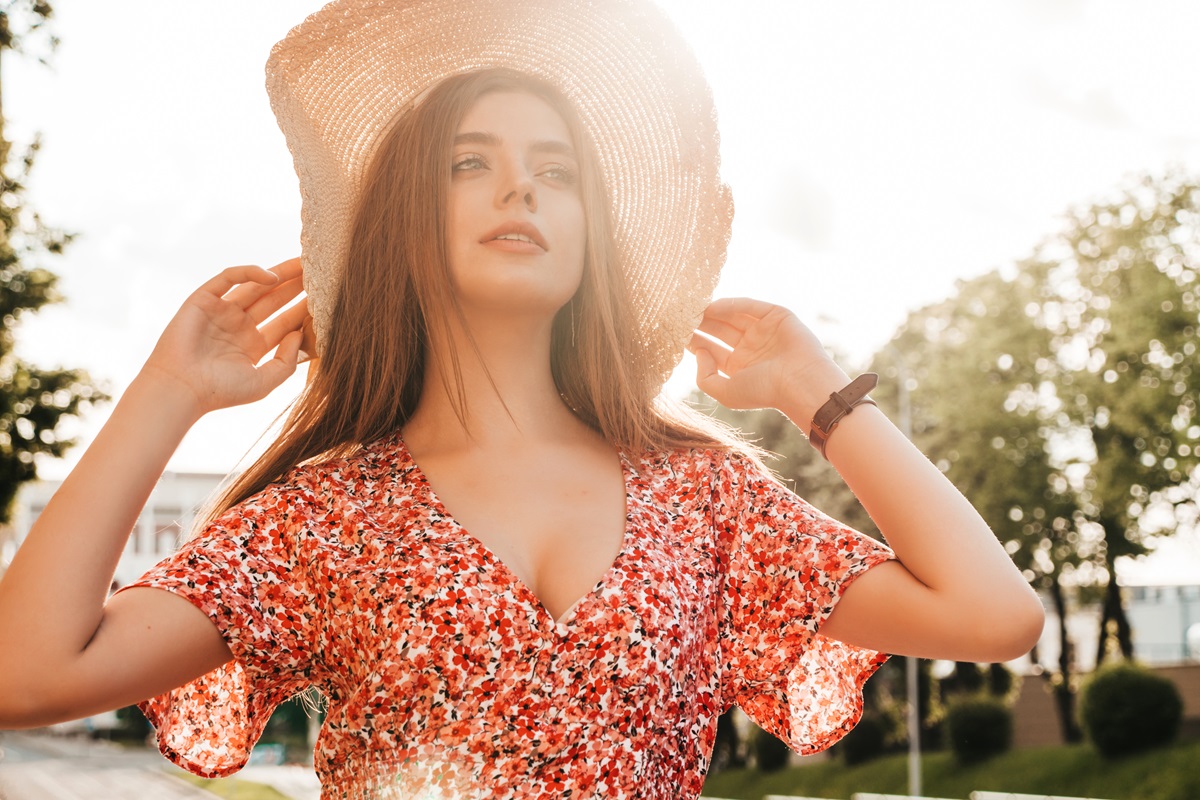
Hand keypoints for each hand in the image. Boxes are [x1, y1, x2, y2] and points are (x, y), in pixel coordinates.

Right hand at [140, 258, 308, 416]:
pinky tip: (271, 276)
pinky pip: (229, 278)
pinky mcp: (203, 299)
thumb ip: (286, 360)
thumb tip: (301, 332)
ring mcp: (221, 311)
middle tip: (321, 272)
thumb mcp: (264, 381)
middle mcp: (238, 326)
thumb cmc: (221, 391)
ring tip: (304, 263)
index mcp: (253, 345)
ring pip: (255, 285)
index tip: (328, 300)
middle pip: (274, 300)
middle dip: (296, 286)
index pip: (285, 322)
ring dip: (279, 274)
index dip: (305, 310)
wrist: (181, 389)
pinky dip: (249, 273)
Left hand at [687, 297, 849, 419]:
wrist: (800, 382)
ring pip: (733, 316)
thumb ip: (705, 376)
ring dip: (713, 312)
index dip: (694, 341)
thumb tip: (697, 351)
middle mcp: (750, 348)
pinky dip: (733, 304)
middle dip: (700, 323)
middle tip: (679, 315)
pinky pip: (750, 307)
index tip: (674, 333)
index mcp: (739, 368)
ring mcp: (763, 331)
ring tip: (692, 307)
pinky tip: (714, 306)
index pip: (711, 350)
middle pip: (719, 331)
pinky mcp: (777, 316)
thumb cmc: (764, 392)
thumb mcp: (725, 392)